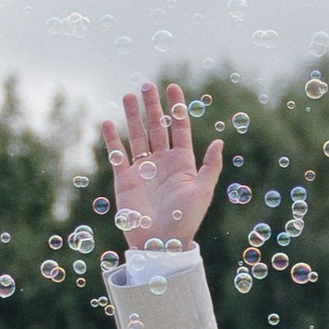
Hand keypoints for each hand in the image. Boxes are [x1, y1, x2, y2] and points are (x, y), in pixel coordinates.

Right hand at [102, 77, 223, 253]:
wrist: (160, 243)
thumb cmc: (185, 220)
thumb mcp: (203, 192)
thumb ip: (210, 166)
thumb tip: (220, 142)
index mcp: (182, 163)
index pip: (179, 128)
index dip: (176, 108)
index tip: (172, 88)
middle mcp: (162, 163)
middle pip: (156, 127)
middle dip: (152, 106)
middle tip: (146, 85)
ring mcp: (142, 170)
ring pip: (137, 136)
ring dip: (132, 117)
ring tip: (127, 96)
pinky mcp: (124, 180)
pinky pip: (117, 155)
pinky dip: (112, 139)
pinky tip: (108, 122)